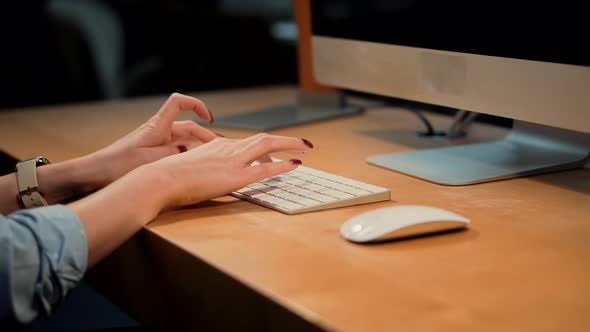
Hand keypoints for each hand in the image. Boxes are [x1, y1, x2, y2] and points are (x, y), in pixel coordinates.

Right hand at [70, 133, 312, 265]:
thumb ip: (202, 167)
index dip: (264, 147)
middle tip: (302, 143)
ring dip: (290, 146)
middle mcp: (228, 148)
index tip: (275, 150)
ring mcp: (233, 161)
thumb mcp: (188, 166)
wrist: (159, 179)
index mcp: (216, 145)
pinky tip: (296, 165)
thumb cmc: (167, 177)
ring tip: (306, 148)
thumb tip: (206, 174)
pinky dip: (283, 166)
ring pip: (268, 146)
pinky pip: (266, 169)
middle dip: (285, 141)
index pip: (246, 143)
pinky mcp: (236, 176)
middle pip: (263, 139)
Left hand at [88, 93, 217, 189]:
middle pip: (189, 127)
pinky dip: (187, 158)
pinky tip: (192, 170)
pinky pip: (175, 153)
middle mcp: (158, 132)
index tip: (209, 118)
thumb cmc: (115, 165)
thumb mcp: (148, 160)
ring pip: (184, 142)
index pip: (179, 103)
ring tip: (212, 160)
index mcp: (157, 127)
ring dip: (198, 149)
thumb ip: (171, 154)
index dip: (196, 105)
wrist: (92, 174)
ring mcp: (155, 145)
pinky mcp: (152, 156)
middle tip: (221, 150)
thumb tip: (188, 152)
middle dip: (206, 136)